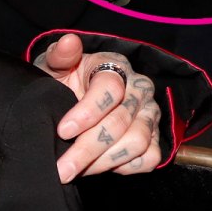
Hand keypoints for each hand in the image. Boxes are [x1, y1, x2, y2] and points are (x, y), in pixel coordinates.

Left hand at [34, 33, 161, 182]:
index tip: (63, 130)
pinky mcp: (156, 137)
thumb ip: (59, 55)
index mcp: (115, 65)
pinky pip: (149, 158)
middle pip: (120, 122)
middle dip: (87, 149)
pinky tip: (100, 166)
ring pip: (137, 142)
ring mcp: (150, 114)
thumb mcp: (55, 66)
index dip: (86, 112)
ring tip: (76, 170)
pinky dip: (125, 167)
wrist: (74, 96)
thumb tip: (68, 41)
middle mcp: (139, 88)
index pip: (110, 89)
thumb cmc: (65, 79)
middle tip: (62, 168)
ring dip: (103, 161)